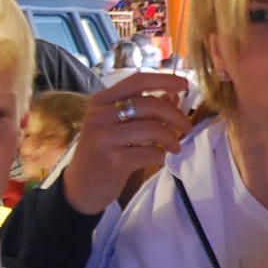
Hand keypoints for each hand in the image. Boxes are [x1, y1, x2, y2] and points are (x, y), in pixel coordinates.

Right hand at [62, 72, 192, 214]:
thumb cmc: (102, 153)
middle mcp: (100, 115)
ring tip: (174, 146)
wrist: (80, 188)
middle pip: (149, 104)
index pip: (138, 80)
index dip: (165, 79)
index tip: (185, 84)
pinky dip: (161, 154)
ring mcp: (105, 138)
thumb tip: (173, 95)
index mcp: (101, 101)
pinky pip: (150, 152)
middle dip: (175, 115)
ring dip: (171, 137)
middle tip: (187, 126)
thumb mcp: (117, 126)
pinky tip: (159, 157)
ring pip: (153, 128)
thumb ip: (143, 109)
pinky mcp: (114, 161)